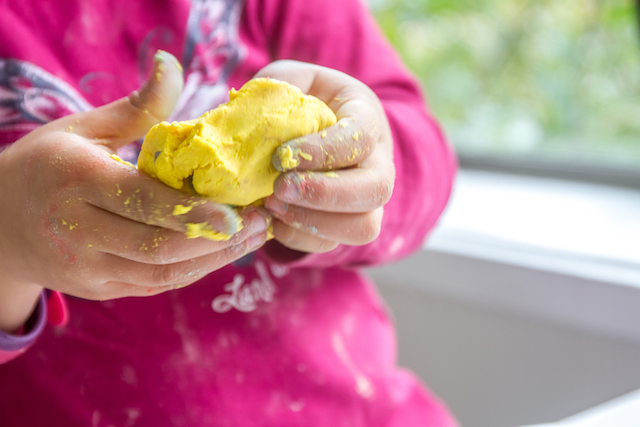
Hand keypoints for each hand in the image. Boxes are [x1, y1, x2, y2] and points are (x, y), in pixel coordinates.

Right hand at [0, 52, 268, 330]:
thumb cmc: (46, 165)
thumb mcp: (82, 129)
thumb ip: (135, 108)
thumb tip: (173, 64)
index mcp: (74, 181)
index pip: (140, 201)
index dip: (192, 212)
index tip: (238, 212)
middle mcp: (77, 231)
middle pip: (156, 245)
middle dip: (216, 240)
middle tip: (260, 222)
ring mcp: (87, 267)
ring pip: (161, 274)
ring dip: (214, 260)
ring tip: (253, 238)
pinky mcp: (100, 289)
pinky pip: (154, 285)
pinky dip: (193, 271)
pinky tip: (223, 252)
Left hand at [257, 60, 394, 257]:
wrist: (322, 130)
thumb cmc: (306, 101)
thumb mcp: (294, 80)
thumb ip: (278, 86)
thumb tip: (248, 110)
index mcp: (368, 118)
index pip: (361, 139)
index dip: (323, 152)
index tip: (281, 156)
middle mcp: (378, 163)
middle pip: (376, 190)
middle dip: (324, 194)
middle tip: (279, 188)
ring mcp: (367, 200)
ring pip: (363, 227)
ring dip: (314, 223)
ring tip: (271, 206)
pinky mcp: (346, 225)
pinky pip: (332, 244)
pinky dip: (298, 238)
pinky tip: (272, 220)